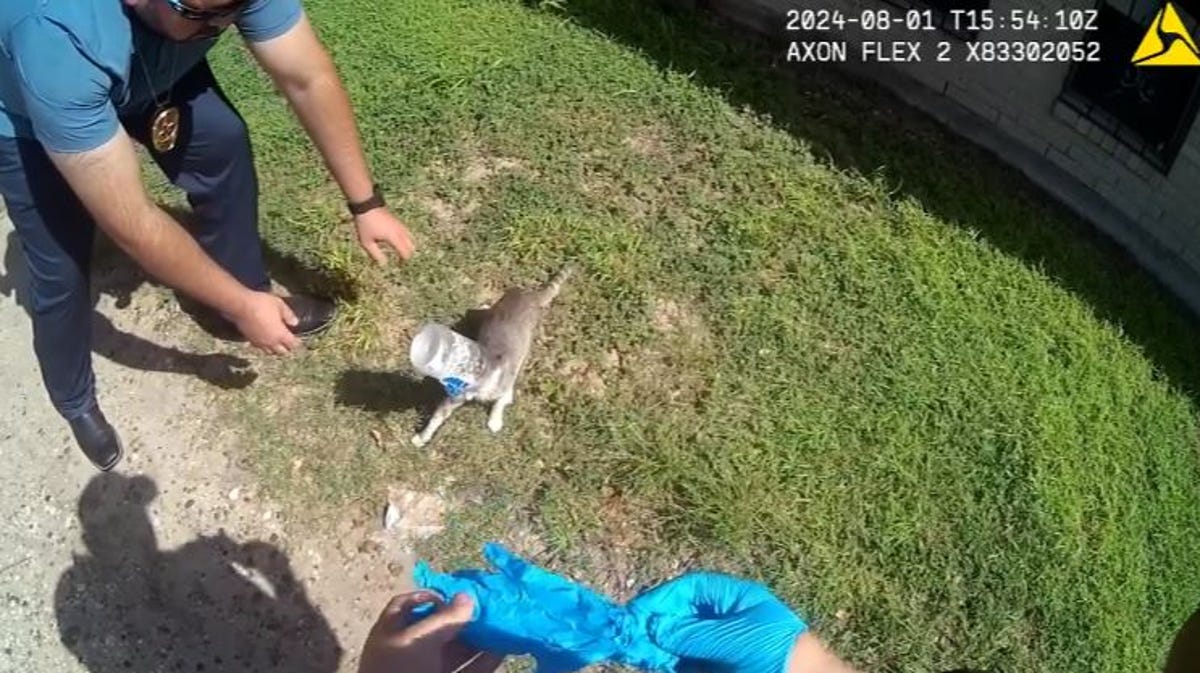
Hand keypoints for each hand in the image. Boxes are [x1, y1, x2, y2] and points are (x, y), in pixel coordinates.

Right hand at [230, 291, 301, 354]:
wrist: (240, 306)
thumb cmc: (262, 303)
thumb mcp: (279, 305)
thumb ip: (289, 315)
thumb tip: (295, 323)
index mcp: (281, 334)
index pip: (292, 344)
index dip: (297, 343)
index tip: (298, 341)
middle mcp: (271, 342)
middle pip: (282, 352)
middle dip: (287, 349)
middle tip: (289, 344)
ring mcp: (260, 342)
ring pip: (270, 352)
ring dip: (275, 350)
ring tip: (278, 345)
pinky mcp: (250, 340)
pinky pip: (260, 348)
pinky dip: (264, 347)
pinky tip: (265, 342)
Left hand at [355, 208, 414, 264]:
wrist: (367, 206)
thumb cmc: (365, 224)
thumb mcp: (367, 242)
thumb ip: (376, 254)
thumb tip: (383, 265)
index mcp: (394, 238)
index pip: (405, 253)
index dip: (403, 261)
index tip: (399, 265)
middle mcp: (400, 232)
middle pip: (411, 247)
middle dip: (407, 255)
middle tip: (401, 261)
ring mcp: (401, 226)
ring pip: (411, 239)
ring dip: (408, 247)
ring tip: (401, 252)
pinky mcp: (399, 222)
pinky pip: (407, 233)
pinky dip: (406, 240)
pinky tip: (399, 242)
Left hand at [359, 591, 502, 672]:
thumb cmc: (399, 671)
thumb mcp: (417, 641)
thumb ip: (443, 619)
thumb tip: (467, 597)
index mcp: (392, 634)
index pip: (408, 605)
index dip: (431, 596)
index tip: (456, 592)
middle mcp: (410, 651)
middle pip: (439, 626)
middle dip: (464, 616)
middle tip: (489, 605)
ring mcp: (428, 670)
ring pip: (458, 649)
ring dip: (480, 637)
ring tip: (502, 624)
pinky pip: (469, 669)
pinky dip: (485, 660)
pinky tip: (503, 649)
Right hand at [627, 572, 807, 672]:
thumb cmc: (777, 653)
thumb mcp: (733, 639)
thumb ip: (692, 633)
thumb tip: (654, 626)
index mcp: (734, 600)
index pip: (691, 590)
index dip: (662, 598)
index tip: (637, 613)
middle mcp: (724, 621)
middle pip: (680, 617)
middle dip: (656, 626)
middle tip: (632, 638)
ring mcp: (719, 648)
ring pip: (678, 644)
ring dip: (658, 648)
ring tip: (640, 654)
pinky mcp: (714, 668)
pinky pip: (685, 664)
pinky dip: (669, 665)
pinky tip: (657, 665)